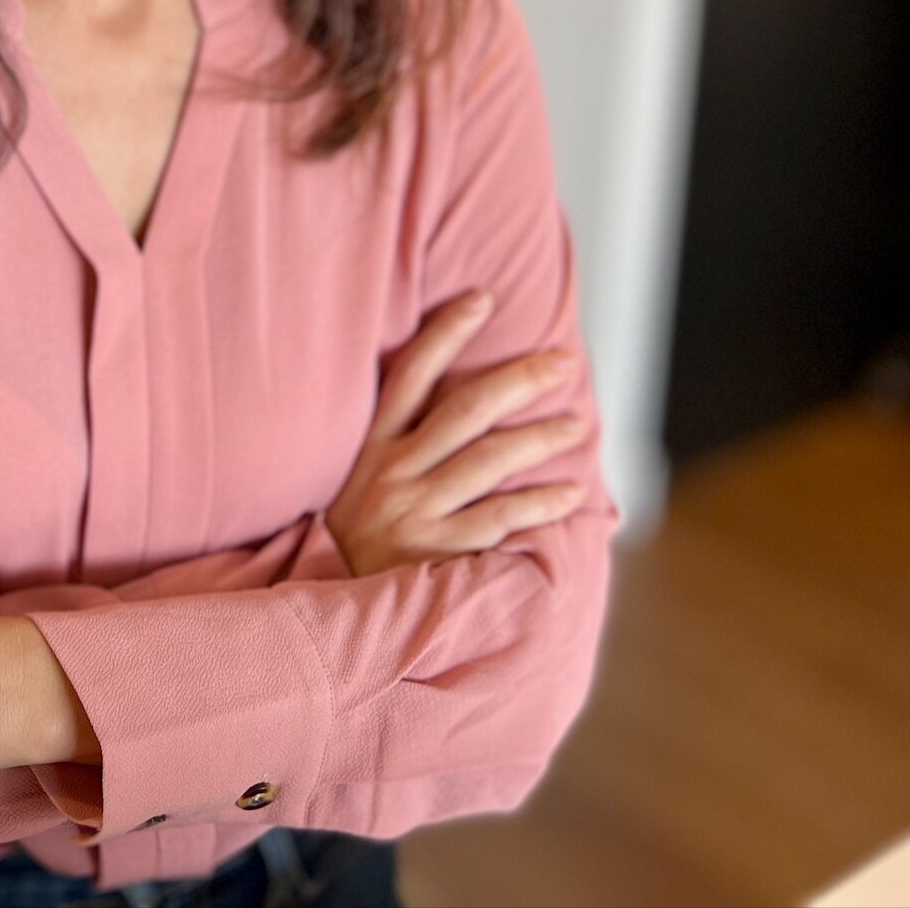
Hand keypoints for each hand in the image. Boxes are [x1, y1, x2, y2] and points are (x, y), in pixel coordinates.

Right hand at [325, 290, 591, 578]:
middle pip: (464, 410)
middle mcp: (392, 471)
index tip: (483, 299)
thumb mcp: (358, 478)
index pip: (409, 374)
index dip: (446, 334)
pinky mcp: (437, 552)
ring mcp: (416, 511)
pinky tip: (570, 492)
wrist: (332, 610)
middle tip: (560, 361)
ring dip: (539, 438)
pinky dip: (539, 503)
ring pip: (489, 460)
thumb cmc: (358, 536)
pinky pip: (500, 518)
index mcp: (372, 445)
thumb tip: (457, 398)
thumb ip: (398, 440)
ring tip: (577, 424)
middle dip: (517, 379)